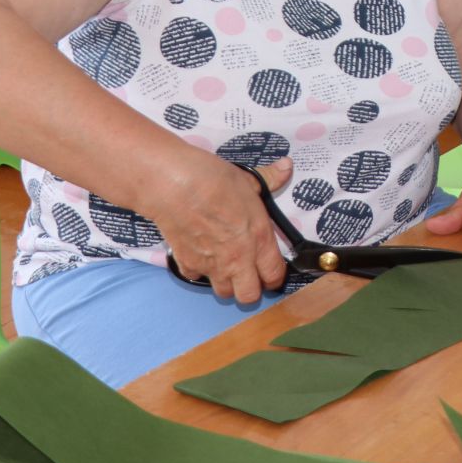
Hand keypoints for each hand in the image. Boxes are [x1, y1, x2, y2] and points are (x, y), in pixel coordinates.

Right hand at [151, 154, 293, 302]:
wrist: (175, 187)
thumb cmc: (215, 180)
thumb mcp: (247, 179)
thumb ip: (269, 179)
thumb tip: (286, 166)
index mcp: (259, 238)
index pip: (274, 275)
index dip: (274, 276)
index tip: (270, 269)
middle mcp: (238, 259)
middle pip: (249, 296)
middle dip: (250, 288)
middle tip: (247, 272)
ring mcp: (212, 266)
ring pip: (224, 292)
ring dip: (226, 282)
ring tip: (224, 263)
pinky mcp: (188, 265)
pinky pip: (197, 277)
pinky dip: (199, 269)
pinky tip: (198, 251)